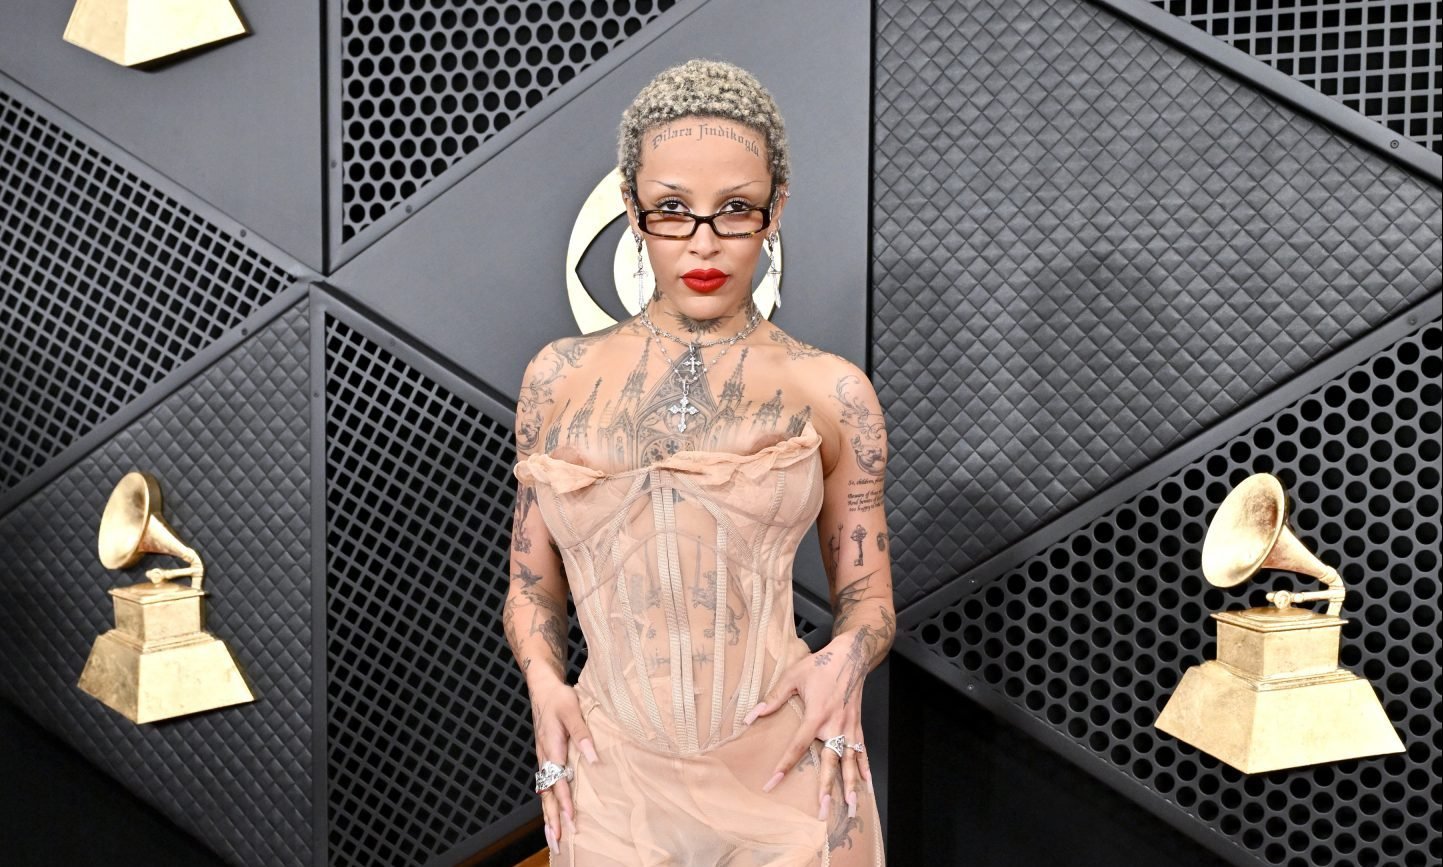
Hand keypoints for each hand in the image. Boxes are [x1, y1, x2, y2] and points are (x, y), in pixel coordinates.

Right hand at [529, 675, 598, 853]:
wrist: (543, 690)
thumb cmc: (560, 698)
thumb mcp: (573, 710)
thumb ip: (582, 733)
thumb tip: (593, 757)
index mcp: (551, 748)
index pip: (557, 781)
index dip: (564, 801)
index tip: (570, 820)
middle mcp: (544, 758)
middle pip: (546, 795)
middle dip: (552, 820)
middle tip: (557, 843)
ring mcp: (543, 761)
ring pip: (544, 795)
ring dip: (548, 818)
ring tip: (553, 840)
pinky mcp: (546, 760)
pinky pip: (545, 788)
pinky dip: (548, 805)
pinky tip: (551, 818)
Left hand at [742, 633, 873, 822]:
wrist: (851, 656)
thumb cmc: (820, 665)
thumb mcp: (792, 676)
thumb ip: (773, 698)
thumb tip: (752, 716)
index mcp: (817, 714)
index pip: (798, 746)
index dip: (784, 765)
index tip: (773, 782)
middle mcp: (835, 725)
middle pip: (830, 762)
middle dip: (826, 788)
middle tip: (823, 810)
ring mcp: (849, 727)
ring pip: (850, 762)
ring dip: (850, 785)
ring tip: (850, 806)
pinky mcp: (857, 725)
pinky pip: (862, 751)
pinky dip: (864, 768)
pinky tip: (867, 785)